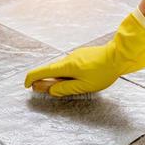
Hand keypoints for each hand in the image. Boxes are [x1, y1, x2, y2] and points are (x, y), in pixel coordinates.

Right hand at [25, 9, 144, 96]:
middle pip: (50, 69)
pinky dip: (65, 72)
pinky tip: (76, 78)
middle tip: (44, 89)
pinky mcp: (81, 55)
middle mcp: (68, 58)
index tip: (27, 85)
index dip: (32, 78)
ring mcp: (75, 55)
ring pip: (60, 67)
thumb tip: (51, 90)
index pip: (43, 71)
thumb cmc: (102, 72)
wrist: (118, 56)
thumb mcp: (84, 86)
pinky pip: (68, 65)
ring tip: (65, 86)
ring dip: (57, 77)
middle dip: (44, 79)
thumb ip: (65, 88)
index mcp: (66, 66)